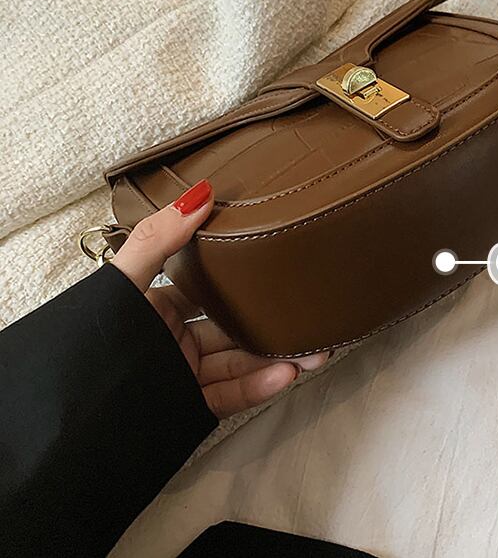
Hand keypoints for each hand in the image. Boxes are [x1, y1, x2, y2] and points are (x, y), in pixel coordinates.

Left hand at [111, 179, 328, 417]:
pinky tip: (285, 374)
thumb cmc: (92, 340)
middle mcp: (175, 339)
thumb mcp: (122, 283)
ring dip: (276, 360)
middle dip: (274, 327)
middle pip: (233, 329)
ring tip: (315, 352)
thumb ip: (158, 239)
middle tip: (313, 321)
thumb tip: (201, 194)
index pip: (209, 289)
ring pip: (239, 364)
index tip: (281, 273)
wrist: (67, 420)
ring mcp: (183, 374)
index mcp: (158, 307)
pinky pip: (228, 396)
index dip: (245, 282)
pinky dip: (256, 387)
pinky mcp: (188, 406)